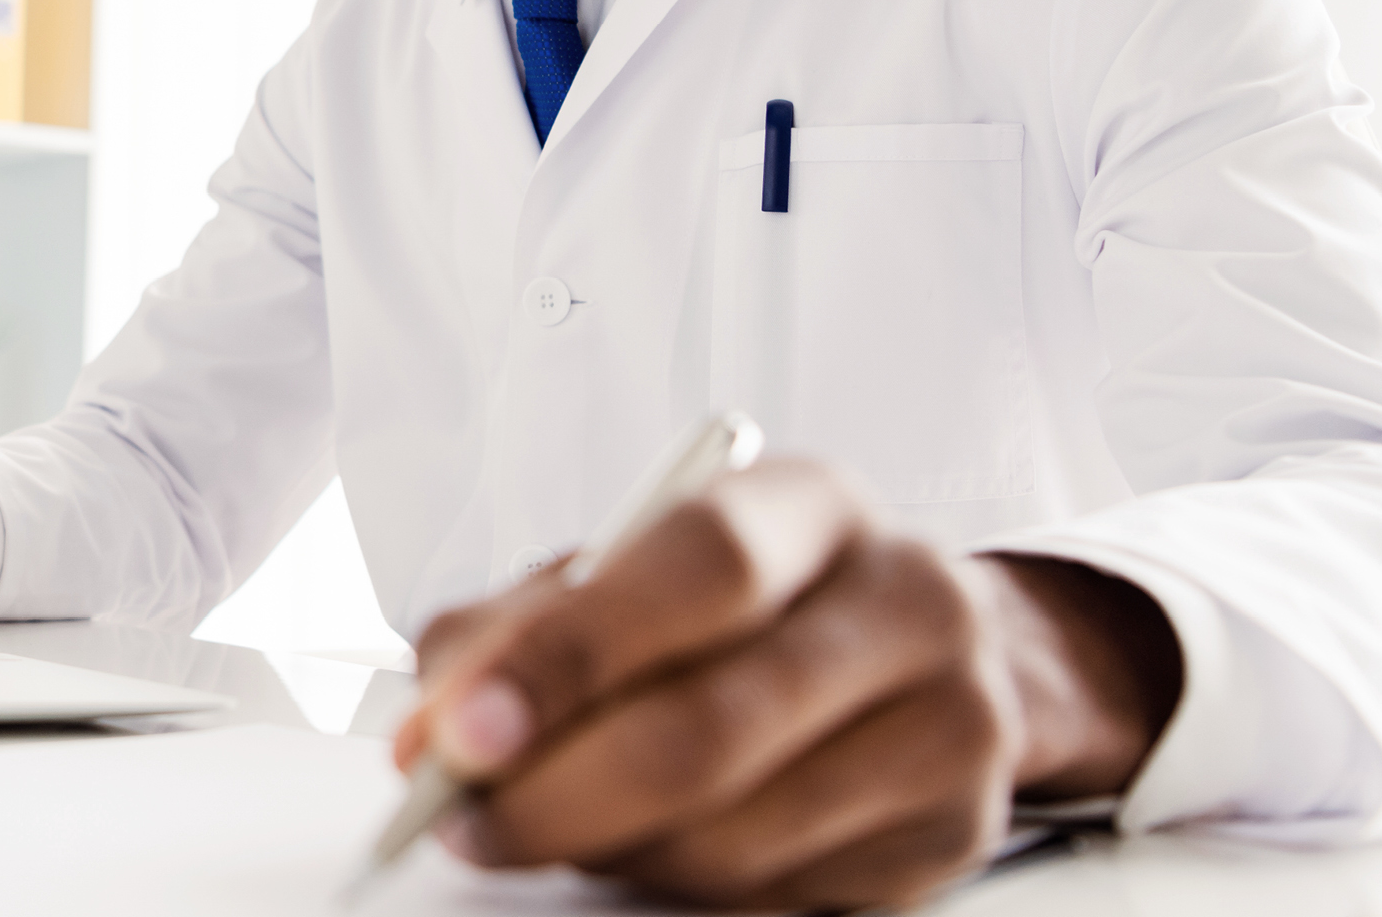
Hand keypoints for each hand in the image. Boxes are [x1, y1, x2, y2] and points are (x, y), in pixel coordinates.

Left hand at [394, 459, 1180, 909]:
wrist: (925, 652)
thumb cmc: (746, 604)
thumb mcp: (636, 565)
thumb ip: (519, 625)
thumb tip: (431, 726)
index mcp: (814, 505)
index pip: (698, 567)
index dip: (568, 655)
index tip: (461, 729)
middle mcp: (905, 605)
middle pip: (712, 727)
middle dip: (555, 792)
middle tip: (463, 818)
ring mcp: (950, 727)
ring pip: (734, 839)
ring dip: (608, 851)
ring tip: (553, 824)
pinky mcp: (950, 840)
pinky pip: (774, 902)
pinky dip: (678, 888)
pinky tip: (646, 845)